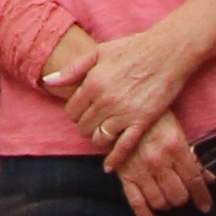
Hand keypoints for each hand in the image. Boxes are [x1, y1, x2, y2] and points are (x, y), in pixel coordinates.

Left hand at [50, 22, 197, 163]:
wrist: (167, 53)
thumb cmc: (133, 48)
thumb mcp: (99, 53)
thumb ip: (73, 70)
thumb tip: (48, 82)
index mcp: (93, 82)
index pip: (71, 110)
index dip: (75, 112)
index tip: (82, 110)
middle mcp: (105, 101)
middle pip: (83, 126)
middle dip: (84, 125)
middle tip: (92, 120)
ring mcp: (124, 113)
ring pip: (99, 138)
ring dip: (97, 138)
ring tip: (101, 133)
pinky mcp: (142, 122)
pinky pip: (123, 147)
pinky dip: (114, 159)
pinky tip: (109, 166)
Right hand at [109, 109, 214, 215]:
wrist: (124, 108)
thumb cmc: (155, 119)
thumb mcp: (178, 133)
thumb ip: (193, 158)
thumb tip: (209, 179)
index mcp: (175, 147)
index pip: (194, 180)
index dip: (202, 197)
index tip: (206, 206)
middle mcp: (159, 161)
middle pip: (178, 196)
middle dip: (183, 198)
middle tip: (182, 193)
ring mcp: (140, 170)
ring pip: (160, 202)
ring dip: (167, 204)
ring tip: (168, 197)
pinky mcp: (125, 175)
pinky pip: (136, 203)